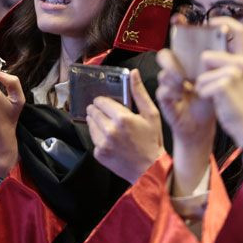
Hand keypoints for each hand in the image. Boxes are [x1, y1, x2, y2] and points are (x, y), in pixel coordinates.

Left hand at [86, 69, 164, 183]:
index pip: (101, 101)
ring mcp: (103, 143)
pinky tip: (110, 139)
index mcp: (122, 118)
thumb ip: (139, 93)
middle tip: (108, 114)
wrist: (149, 169)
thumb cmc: (152, 141)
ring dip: (96, 122)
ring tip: (109, 126)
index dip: (104, 101)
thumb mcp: (151, 114)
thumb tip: (133, 73)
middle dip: (98, 110)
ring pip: (90, 124)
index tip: (108, 104)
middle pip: (93, 111)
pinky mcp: (99, 154)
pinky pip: (93, 139)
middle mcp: (110, 130)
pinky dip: (99, 137)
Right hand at [155, 48, 216, 195]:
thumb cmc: (209, 103)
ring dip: (174, 79)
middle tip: (184, 70)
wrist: (202, 126)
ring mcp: (168, 86)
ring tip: (185, 85)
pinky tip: (181, 97)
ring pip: (162, 74)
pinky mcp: (164, 99)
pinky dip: (171, 92)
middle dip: (171, 61)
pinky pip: (162, 90)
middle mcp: (175, 74)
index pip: (178, 47)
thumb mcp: (215, 82)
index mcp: (187, 66)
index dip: (178, 42)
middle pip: (164, 56)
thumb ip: (215, 66)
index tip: (185, 39)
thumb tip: (223, 46)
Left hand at [195, 18, 242, 147]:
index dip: (225, 22)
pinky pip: (201, 86)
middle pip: (207, 56)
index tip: (211, 22)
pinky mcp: (224, 84)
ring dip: (203, 86)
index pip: (240, 31)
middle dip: (203, 73)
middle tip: (214, 88)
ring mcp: (234, 72)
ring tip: (218, 97)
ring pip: (201, 73)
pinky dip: (203, 96)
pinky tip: (217, 103)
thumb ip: (230, 64)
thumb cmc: (241, 106)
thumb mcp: (241, 80)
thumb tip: (208, 53)